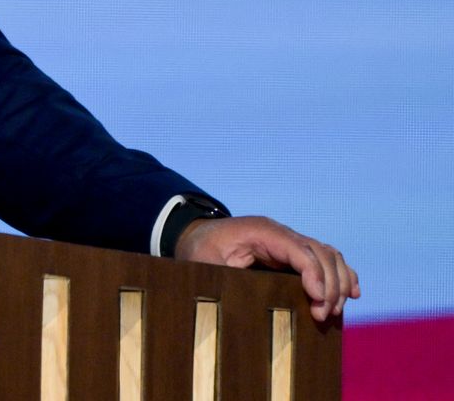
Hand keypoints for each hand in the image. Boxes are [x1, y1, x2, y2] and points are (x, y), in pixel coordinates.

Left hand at [174, 215, 360, 321]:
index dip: (315, 276)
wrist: (197, 235)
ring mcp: (290, 241)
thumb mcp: (203, 262)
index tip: (319, 304)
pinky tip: (352, 294)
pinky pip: (327, 259)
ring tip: (333, 311)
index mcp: (261, 232)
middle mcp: (281, 233)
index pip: (300, 250)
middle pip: (321, 254)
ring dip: (339, 283)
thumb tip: (242, 303)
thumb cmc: (200, 250)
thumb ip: (221, 276)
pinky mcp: (294, 253)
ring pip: (330, 255)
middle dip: (330, 286)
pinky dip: (343, 275)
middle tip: (323, 315)